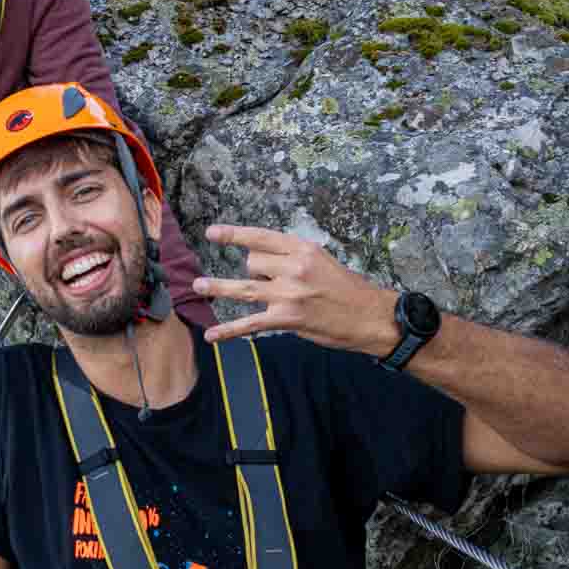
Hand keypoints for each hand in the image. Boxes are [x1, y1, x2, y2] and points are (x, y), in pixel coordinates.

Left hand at [194, 223, 393, 350]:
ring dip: (217, 287)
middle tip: (271, 283)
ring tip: (197, 286)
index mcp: (303, 249)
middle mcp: (294, 267)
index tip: (212, 233)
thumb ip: (293, 258)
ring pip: (243, 288)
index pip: (261, 237)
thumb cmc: (348, 289)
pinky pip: (249, 323)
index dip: (234, 234)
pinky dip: (228, 331)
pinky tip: (212, 335)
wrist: (370, 317)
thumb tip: (263, 262)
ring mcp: (289, 293)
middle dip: (254, 272)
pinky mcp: (287, 318)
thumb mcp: (322, 261)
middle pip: (252, 263)